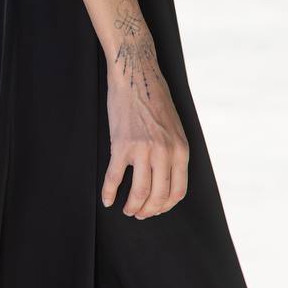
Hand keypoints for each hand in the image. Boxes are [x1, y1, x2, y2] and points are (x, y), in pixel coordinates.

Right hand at [100, 4, 189, 219]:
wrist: (137, 74)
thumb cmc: (155, 98)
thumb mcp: (174, 126)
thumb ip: (173, 151)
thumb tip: (167, 176)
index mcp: (180, 149)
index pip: (177, 191)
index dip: (165, 206)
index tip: (156, 209)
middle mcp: (165, 152)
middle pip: (158, 196)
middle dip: (148, 211)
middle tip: (138, 213)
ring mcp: (143, 149)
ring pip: (138, 193)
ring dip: (132, 207)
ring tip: (126, 209)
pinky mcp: (122, 144)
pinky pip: (114, 177)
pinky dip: (109, 192)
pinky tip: (106, 199)